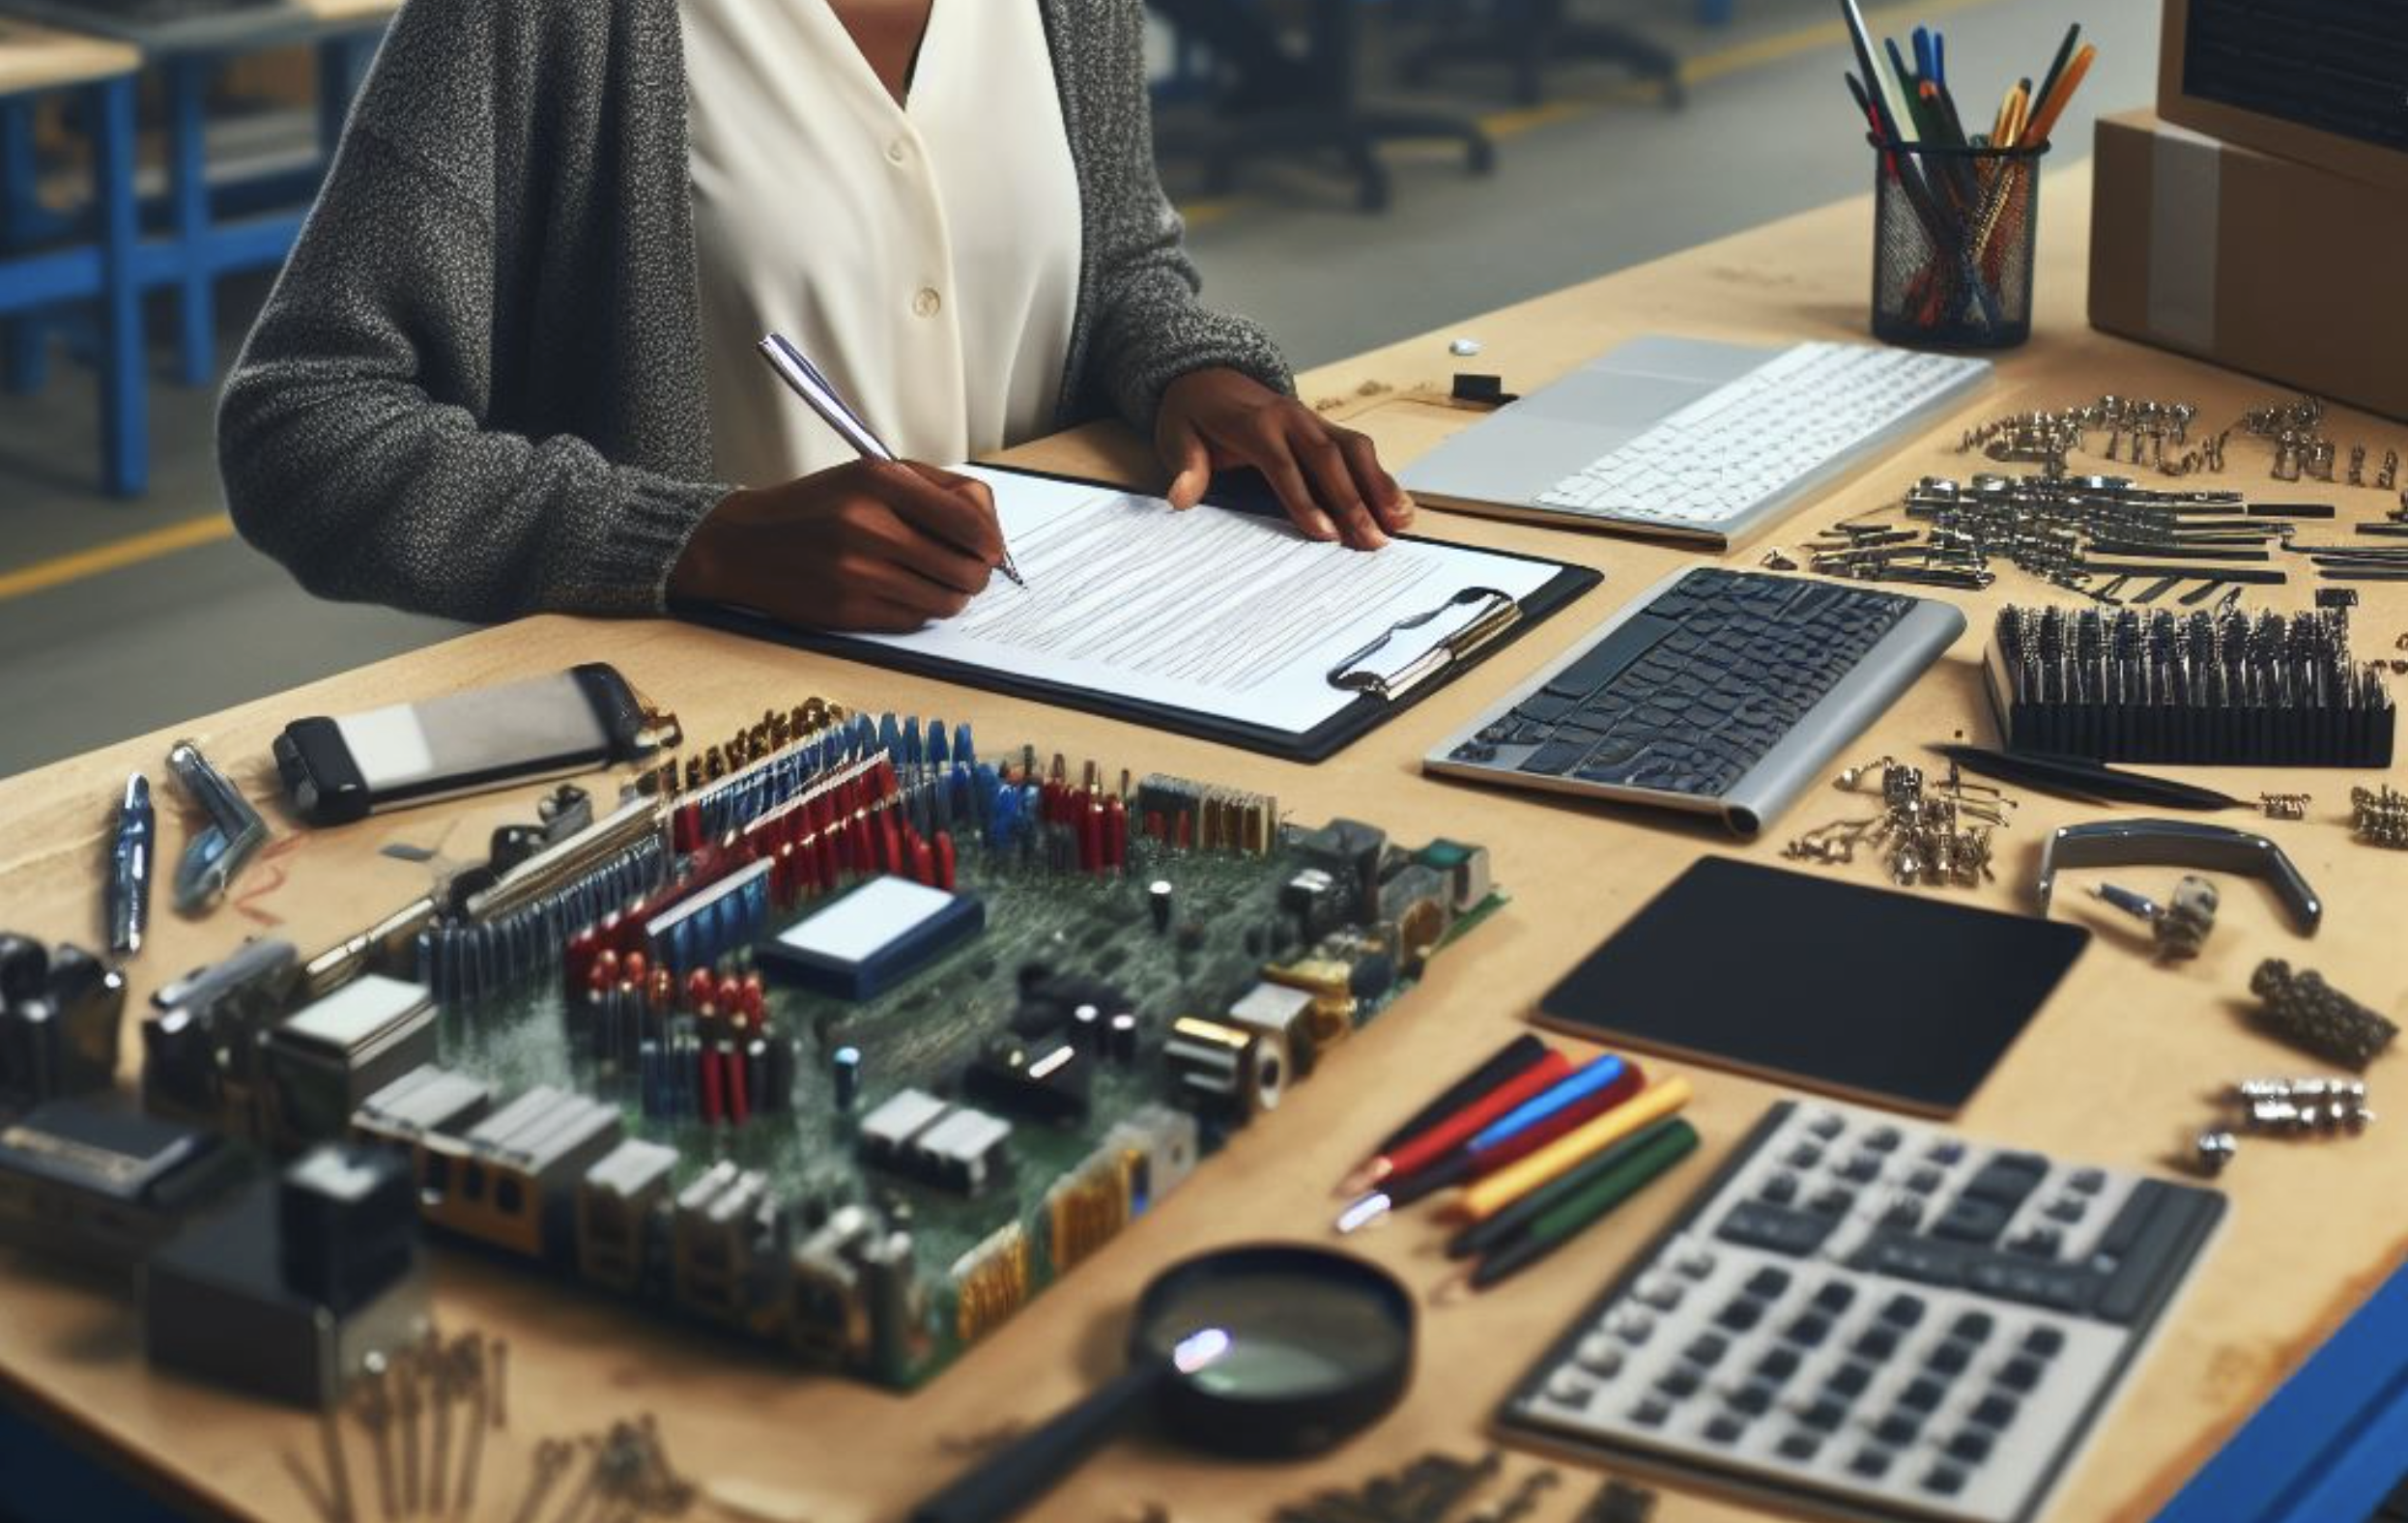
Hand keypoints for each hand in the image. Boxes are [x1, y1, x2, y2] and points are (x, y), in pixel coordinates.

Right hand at [670, 460, 1001, 631]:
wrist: (744, 544)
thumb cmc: (816, 507)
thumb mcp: (869, 474)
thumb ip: (934, 490)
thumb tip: (989, 527)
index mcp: (880, 481)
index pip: (969, 519)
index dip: (991, 540)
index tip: (991, 548)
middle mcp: (869, 526)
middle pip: (966, 566)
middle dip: (977, 572)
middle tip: (968, 569)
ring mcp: (858, 572)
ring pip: (946, 600)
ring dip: (953, 595)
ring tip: (935, 581)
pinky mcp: (849, 610)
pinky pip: (916, 619)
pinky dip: (921, 610)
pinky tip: (903, 593)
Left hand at [1156, 368, 1413, 549]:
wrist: (1208, 377)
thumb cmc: (1194, 414)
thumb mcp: (1175, 435)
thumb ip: (1183, 466)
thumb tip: (1180, 498)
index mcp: (1254, 423)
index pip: (1283, 463)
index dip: (1303, 498)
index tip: (1323, 532)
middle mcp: (1292, 418)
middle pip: (1329, 458)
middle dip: (1353, 501)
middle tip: (1371, 541)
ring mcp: (1314, 420)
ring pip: (1354, 449)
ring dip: (1378, 486)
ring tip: (1398, 523)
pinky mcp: (1327, 428)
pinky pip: (1360, 450)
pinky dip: (1381, 478)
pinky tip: (1398, 506)